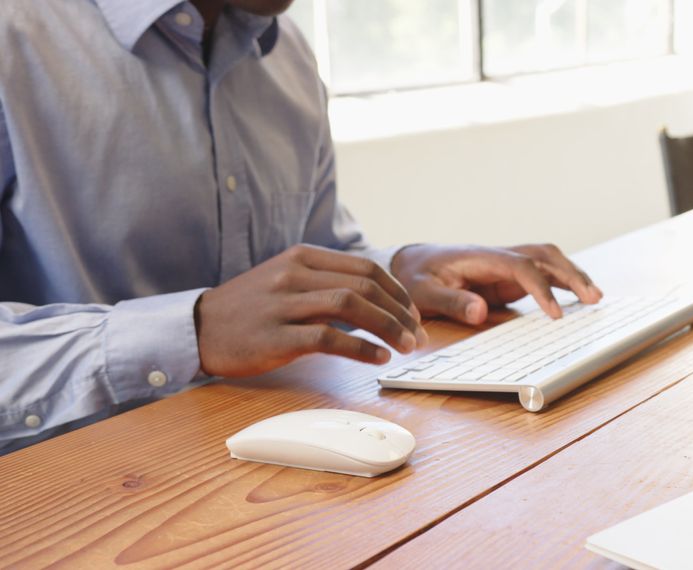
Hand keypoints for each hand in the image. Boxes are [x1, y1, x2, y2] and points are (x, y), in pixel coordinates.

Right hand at [195, 244, 427, 376]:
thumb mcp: (287, 280)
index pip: (366, 267)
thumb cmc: (251, 310)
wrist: (197, 328)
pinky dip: (360, 347)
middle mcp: (295, 274)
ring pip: (352, 306)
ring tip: (406, 347)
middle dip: (400, 312)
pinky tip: (378, 358)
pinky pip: (328, 337)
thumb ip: (327, 283)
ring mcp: (284, 303)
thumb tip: (378, 300)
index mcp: (303, 257)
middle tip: (418, 336)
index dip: (398, 292)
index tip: (413, 315)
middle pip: (365, 285)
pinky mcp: (275, 336)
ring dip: (388, 327)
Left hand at [390, 243, 602, 324]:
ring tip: (596, 297)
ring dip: (573, 275)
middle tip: (594, 298)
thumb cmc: (416, 277)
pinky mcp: (509, 275)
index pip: (521, 267)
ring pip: (548, 260)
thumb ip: (451, 301)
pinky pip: (542, 274)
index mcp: (482, 257)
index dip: (542, 289)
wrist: (411, 263)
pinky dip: (563, 282)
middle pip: (544, 256)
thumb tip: (481, 312)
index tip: (556, 315)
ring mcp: (506, 264)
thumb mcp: (424, 291)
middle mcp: (500, 256)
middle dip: (571, 274)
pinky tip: (579, 297)